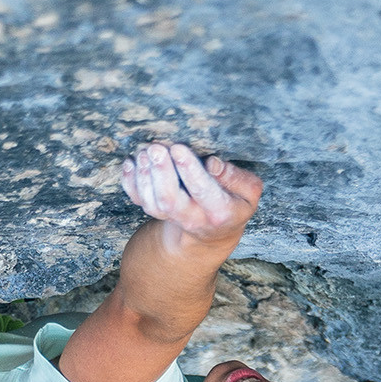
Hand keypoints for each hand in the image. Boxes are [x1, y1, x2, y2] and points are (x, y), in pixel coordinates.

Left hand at [121, 143, 261, 251]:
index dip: (189, 170)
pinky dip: (130, 182)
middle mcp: (193, 218)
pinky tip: (130, 162)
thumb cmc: (235, 203)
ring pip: (152, 202)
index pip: (202, 191)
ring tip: (145, 151)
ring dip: (144, 175)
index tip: (179, 149)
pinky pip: (139, 201)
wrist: (213, 233)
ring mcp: (172, 219)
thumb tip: (213, 163)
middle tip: (156, 148)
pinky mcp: (157, 215)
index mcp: (219, 212)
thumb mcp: (249, 193)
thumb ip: (238, 178)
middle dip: (161, 172)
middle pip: (170, 200)